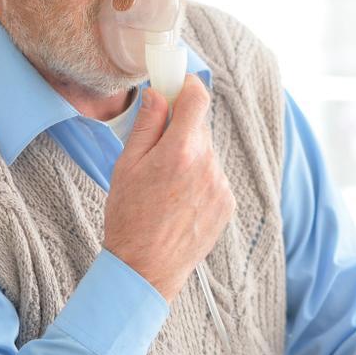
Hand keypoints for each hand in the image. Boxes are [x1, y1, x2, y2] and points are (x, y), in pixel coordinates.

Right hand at [103, 81, 234, 299]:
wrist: (146, 268)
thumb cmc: (129, 218)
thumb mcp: (127, 166)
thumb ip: (147, 125)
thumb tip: (158, 95)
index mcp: (180, 152)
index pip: (197, 98)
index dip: (187, 86)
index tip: (177, 85)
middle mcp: (207, 165)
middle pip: (200, 128)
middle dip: (181, 130)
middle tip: (158, 149)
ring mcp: (221, 186)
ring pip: (207, 154)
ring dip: (190, 158)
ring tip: (166, 187)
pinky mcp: (228, 203)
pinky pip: (214, 177)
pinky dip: (200, 180)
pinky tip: (179, 202)